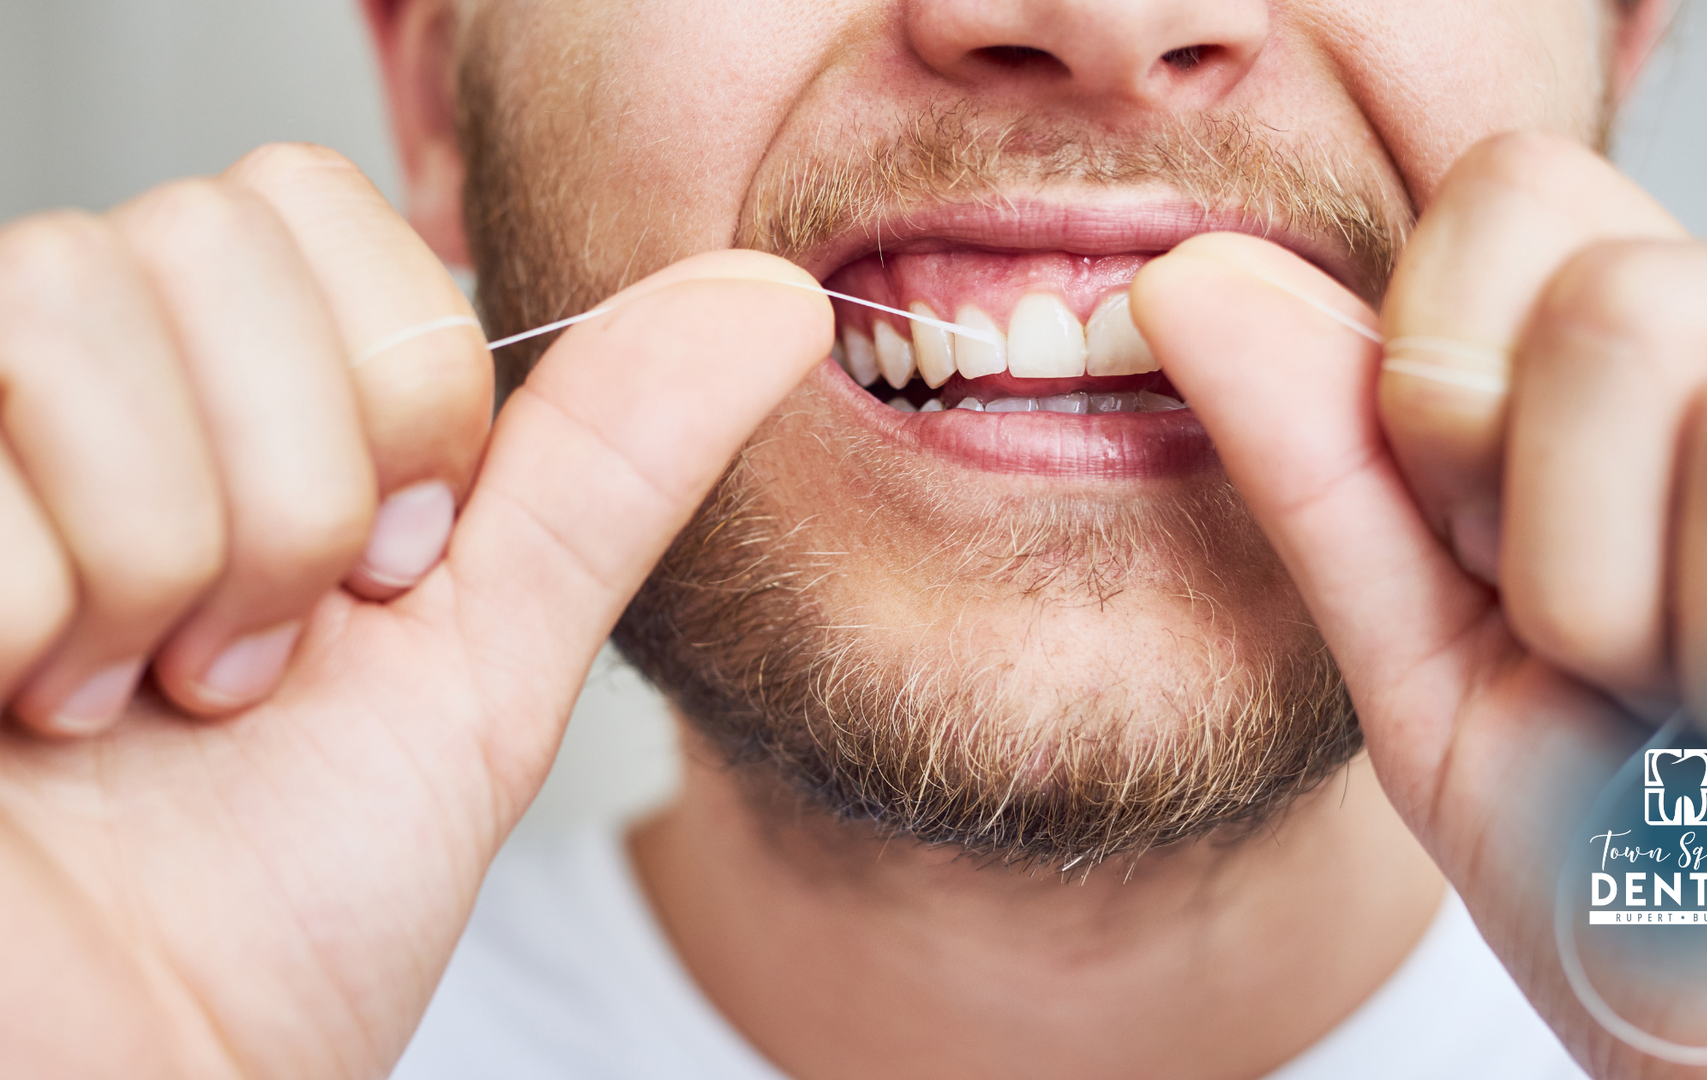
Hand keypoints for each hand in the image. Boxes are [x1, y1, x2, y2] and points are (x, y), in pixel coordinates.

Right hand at [0, 144, 831, 1077]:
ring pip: (67, 310)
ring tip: (140, 694)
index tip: (390, 573)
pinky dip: (28, 628)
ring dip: (161, 560)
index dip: (389, 391)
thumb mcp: (483, 661)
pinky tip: (24, 719)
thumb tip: (772, 304)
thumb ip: (607, 469)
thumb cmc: (292, 903)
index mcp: (205, 399)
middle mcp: (49, 396)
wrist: (157, 1077)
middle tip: (256, 660)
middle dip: (292, 495)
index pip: (298, 201)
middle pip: (199, 241)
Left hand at [1133, 132, 1706, 1077]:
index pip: (1522, 195)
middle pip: (1622, 308)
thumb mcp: (1445, 683)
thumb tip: (1182, 280)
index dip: (1452, 388)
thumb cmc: (1649, 899)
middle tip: (1662, 693)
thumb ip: (1334, 480)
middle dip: (1580, 574)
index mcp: (1671, 376)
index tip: (1491, 562)